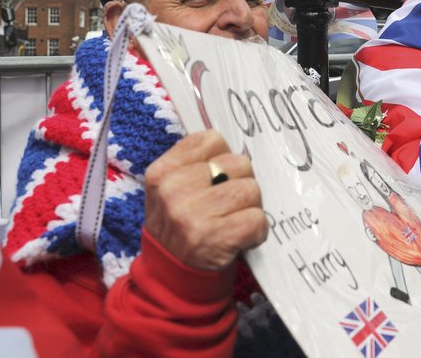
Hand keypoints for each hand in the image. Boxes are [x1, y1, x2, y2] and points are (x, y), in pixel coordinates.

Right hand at [144, 130, 266, 270]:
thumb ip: (197, 164)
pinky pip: (258, 219)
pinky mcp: (216, 238)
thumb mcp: (172, 190)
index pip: (213, 140)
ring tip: (233, 222)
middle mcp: (174, 190)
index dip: (223, 159)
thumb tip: (241, 148)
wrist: (169, 279)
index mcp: (162, 172)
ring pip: (251, 189)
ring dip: (251, 208)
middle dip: (241, 183)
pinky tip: (240, 239)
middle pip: (239, 163)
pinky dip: (257, 231)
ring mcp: (193, 215)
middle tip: (228, 207)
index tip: (217, 180)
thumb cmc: (180, 227)